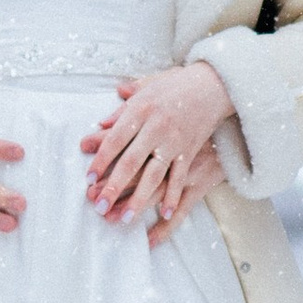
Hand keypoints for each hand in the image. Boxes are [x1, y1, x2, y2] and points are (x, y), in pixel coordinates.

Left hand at [85, 65, 233, 235]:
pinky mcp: (190, 151)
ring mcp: (174, 142)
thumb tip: (101, 124)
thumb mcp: (146, 88)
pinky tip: (164, 214)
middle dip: (114, 186)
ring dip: (139, 199)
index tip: (88, 178)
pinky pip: (179, 178)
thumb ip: (123, 108)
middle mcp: (156, 128)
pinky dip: (172, 196)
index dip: (101, 159)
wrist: (213, 84)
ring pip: (154, 175)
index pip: (116, 139)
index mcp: (141, 110)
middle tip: (98, 206)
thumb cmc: (176, 84)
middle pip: (131, 161)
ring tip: (125, 218)